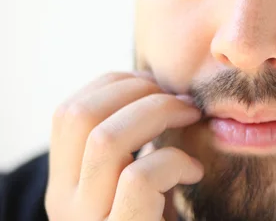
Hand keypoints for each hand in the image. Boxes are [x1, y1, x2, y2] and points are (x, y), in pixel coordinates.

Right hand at [45, 72, 203, 219]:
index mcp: (67, 183)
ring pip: (105, 139)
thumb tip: (157, 87)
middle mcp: (65, 202)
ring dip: (159, 112)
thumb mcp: (139, 181)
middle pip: (81, 115)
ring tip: (191, 118)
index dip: (115, 84)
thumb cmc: (162, 216)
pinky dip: (175, 161)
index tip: (157, 85)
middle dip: (139, 90)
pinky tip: (194, 172)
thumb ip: (134, 145)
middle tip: (181, 98)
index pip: (68, 113)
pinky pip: (139, 179)